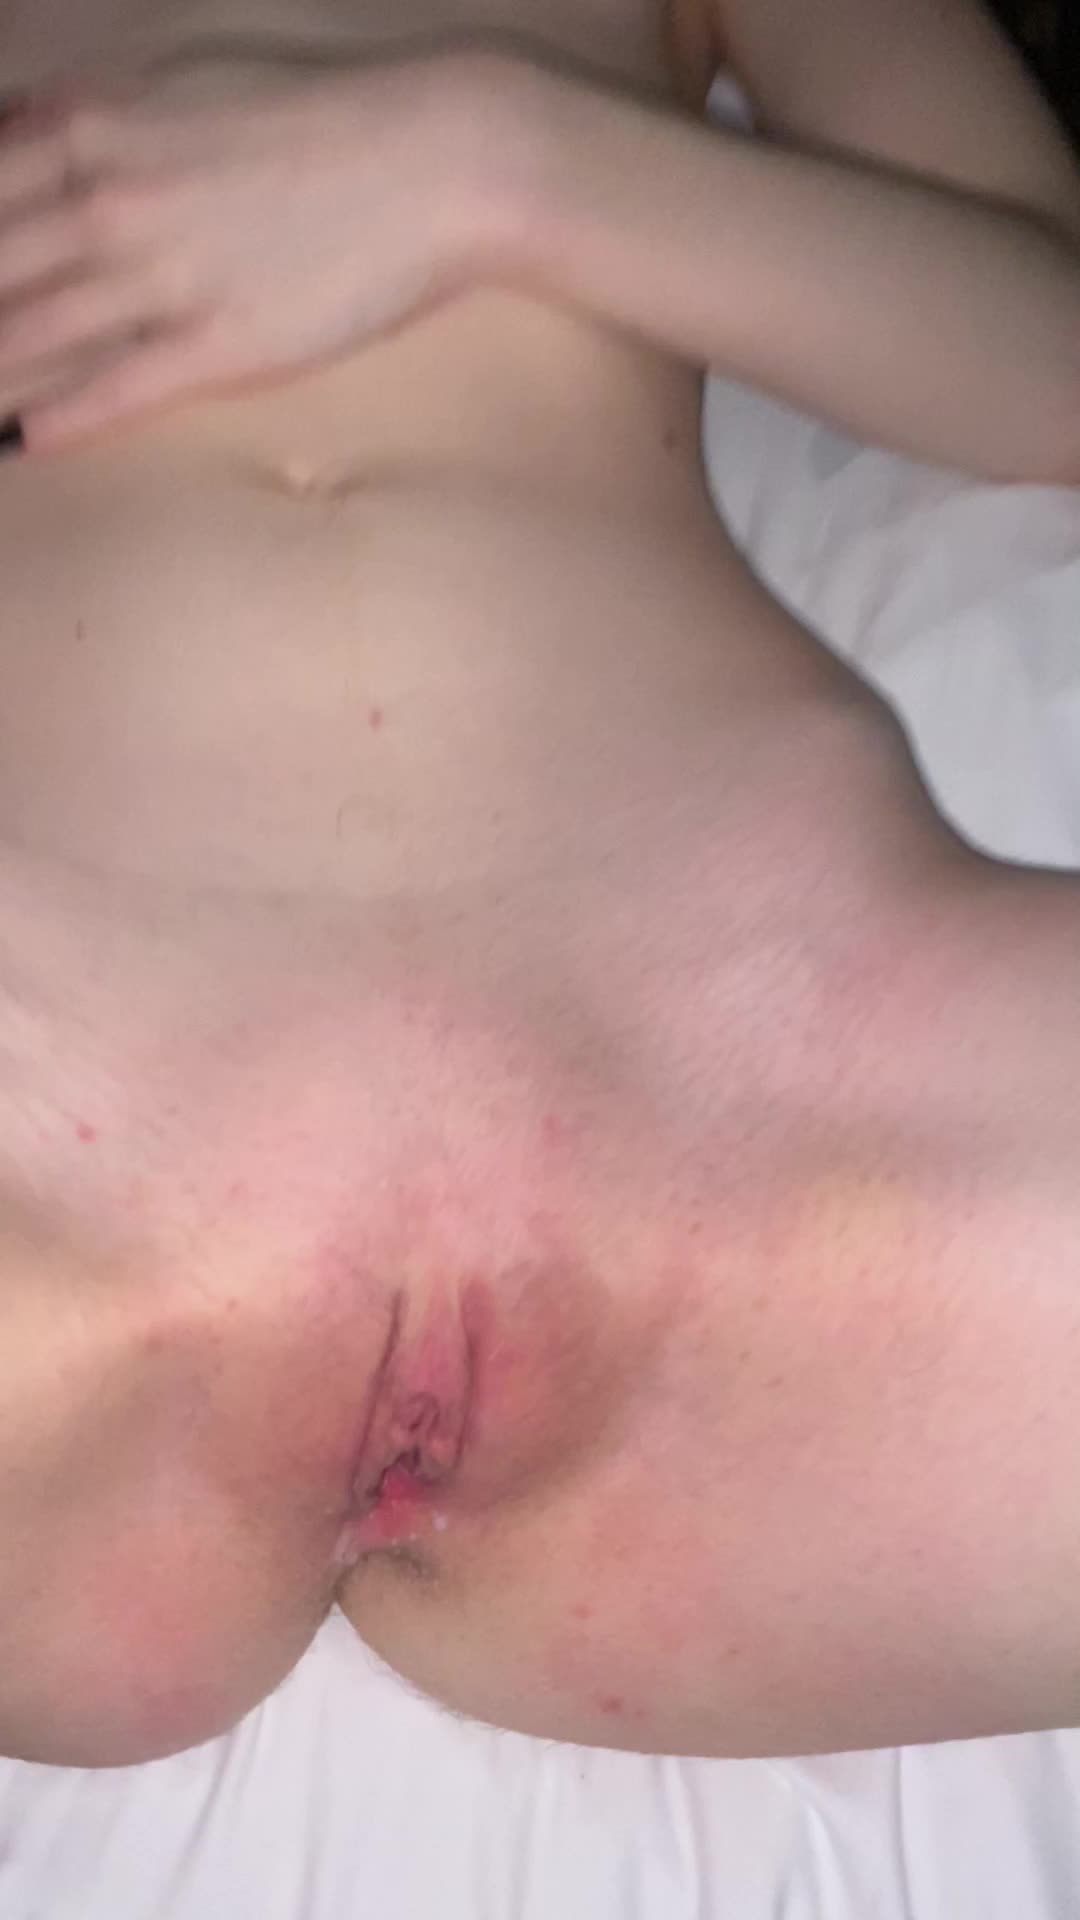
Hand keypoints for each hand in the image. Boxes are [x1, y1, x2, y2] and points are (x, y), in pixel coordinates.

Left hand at [0, 48, 499, 450]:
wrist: (434, 159)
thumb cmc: (316, 118)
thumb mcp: (183, 84)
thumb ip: (92, 115)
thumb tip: (21, 127)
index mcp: (91, 129)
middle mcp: (106, 200)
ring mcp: (160, 277)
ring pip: (28, 334)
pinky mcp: (218, 344)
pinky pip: (114, 390)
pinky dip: (56, 420)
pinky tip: (20, 443)